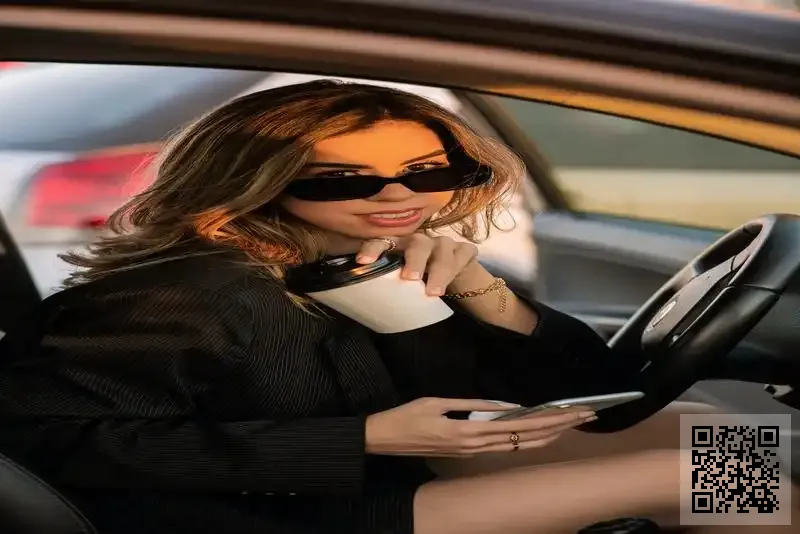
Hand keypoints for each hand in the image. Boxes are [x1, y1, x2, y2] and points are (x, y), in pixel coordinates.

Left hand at [356, 234, 477, 295]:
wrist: (455, 281)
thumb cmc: (421, 284)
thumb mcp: (403, 285)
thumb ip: (389, 290)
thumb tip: (367, 311)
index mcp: (399, 247)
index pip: (382, 242)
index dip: (373, 249)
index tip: (364, 261)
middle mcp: (420, 242)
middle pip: (417, 244)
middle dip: (414, 260)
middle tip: (410, 278)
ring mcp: (443, 244)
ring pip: (443, 250)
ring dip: (438, 271)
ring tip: (433, 292)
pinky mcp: (464, 250)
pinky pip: (463, 253)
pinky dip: (459, 266)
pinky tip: (456, 280)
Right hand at [365, 397, 595, 456]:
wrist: (383, 439)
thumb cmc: (407, 416)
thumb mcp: (437, 402)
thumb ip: (472, 404)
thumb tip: (505, 404)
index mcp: (468, 431)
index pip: (518, 425)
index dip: (548, 419)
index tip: (572, 411)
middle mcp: (475, 445)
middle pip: (526, 438)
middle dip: (558, 427)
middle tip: (586, 416)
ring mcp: (471, 452)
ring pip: (518, 445)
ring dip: (546, 436)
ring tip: (571, 425)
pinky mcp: (466, 452)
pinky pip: (503, 447)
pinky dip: (525, 441)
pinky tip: (538, 435)